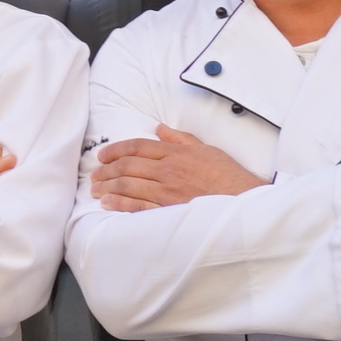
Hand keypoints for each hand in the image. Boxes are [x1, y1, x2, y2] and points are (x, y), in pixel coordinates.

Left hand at [93, 127, 264, 210]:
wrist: (245, 202)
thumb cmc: (229, 176)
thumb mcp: (207, 150)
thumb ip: (181, 139)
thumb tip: (161, 129)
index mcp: (176, 153)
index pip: (137, 146)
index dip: (116, 149)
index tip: (103, 155)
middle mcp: (168, 170)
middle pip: (128, 165)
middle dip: (107, 169)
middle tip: (95, 173)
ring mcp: (167, 192)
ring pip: (128, 186)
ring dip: (108, 186)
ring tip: (96, 189)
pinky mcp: (168, 211)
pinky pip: (138, 207)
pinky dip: (120, 204)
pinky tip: (108, 204)